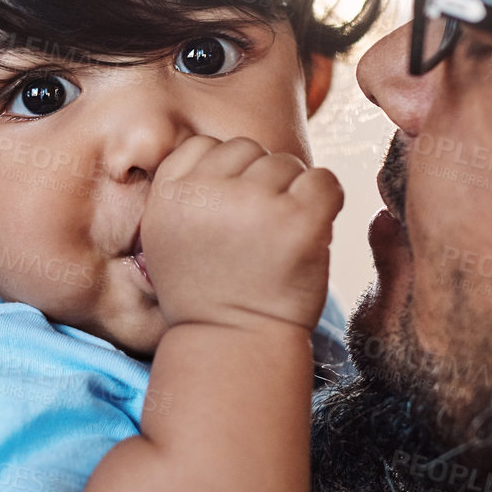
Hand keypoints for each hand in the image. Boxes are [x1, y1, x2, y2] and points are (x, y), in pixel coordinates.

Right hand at [138, 135, 342, 332]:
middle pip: (247, 149)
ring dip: (291, 193)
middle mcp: (206, 193)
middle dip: (258, 181)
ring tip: (279, 238)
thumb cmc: (208, 294)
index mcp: (168, 194)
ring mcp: (254, 204)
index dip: (223, 176)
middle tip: (257, 231)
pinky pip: (324, 180)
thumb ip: (183, 191)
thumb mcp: (166, 238)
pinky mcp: (298, 221)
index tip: (228, 214)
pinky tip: (312, 230)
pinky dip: (326, 200)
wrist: (235, 345)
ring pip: (285, 163)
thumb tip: (223, 151)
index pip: (203, 146)